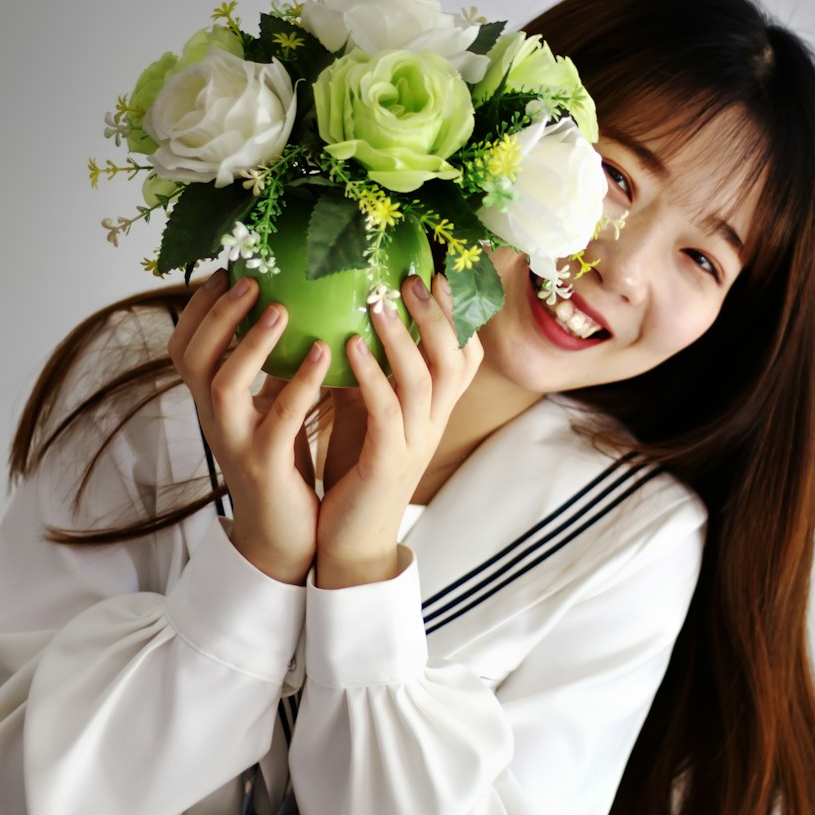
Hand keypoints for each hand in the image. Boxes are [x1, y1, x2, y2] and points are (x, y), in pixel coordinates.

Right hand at [167, 268, 330, 583]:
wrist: (283, 536)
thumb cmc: (280, 463)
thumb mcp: (265, 409)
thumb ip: (267, 368)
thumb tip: (287, 309)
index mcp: (213, 402)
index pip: (184, 346)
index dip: (198, 307)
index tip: (226, 269)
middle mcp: (215, 419)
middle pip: (192, 358)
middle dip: (217, 314)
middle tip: (251, 279)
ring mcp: (236, 444)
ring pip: (224, 387)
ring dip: (250, 343)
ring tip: (282, 309)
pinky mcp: (266, 467)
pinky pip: (279, 420)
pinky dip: (299, 383)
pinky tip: (327, 354)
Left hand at [316, 272, 483, 586]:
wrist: (352, 542)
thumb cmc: (356, 473)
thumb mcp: (368, 416)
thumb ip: (370, 376)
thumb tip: (349, 322)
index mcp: (433, 411)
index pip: (464, 355)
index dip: (458, 313)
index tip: (438, 272)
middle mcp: (434, 422)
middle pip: (454, 356)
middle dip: (434, 313)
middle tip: (407, 277)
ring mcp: (416, 442)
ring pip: (425, 378)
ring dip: (402, 336)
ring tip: (377, 301)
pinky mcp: (388, 462)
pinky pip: (387, 410)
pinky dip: (372, 374)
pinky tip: (349, 348)